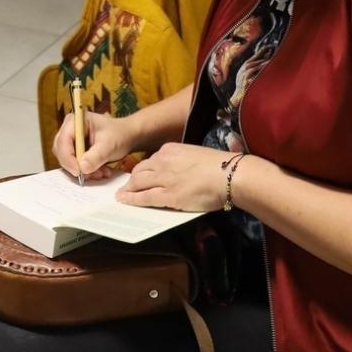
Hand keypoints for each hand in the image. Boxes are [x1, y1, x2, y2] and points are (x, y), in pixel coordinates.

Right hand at [54, 110, 139, 180]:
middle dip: (75, 166)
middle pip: (61, 151)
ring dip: (83, 170)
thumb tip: (82, 168)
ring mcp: (72, 141)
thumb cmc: (119, 134)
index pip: (63, 141)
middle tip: (90, 175)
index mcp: (75, 121)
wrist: (127, 136)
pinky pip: (74, 165)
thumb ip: (96, 156)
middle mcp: (70, 130)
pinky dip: (87, 171)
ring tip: (101, 173)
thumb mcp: (109, 145)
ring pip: (67, 160)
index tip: (78, 171)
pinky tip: (100, 172)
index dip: (68, 158)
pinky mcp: (76, 151)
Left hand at [116, 143, 237, 212]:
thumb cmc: (220, 166)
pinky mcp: (168, 195)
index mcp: (170, 150)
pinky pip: (144, 197)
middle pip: (139, 170)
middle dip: (132, 179)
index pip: (150, 160)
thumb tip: (177, 172)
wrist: (230, 174)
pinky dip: (131, 199)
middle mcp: (163, 161)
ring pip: (138, 183)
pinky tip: (124, 201)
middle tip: (126, 187)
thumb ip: (181, 161)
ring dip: (128, 190)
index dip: (143, 170)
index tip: (139, 175)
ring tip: (122, 195)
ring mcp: (164, 178)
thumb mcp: (195, 155)